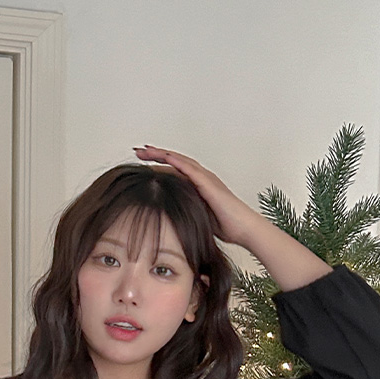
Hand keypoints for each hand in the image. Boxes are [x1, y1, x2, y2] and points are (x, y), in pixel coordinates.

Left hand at [132, 145, 258, 247]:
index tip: (140, 162)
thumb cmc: (223, 226)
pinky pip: (191, 169)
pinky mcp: (209, 183)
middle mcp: (200, 177)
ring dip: (161, 154)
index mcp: (196, 185)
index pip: (173, 170)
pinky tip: (164, 157)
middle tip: (137, 150)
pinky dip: (177, 162)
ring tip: (145, 150)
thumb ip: (184, 210)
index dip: (156, 165)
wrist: (242, 228)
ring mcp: (205, 178)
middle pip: (174, 161)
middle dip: (155, 155)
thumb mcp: (196, 216)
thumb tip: (165, 216)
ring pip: (180, 160)